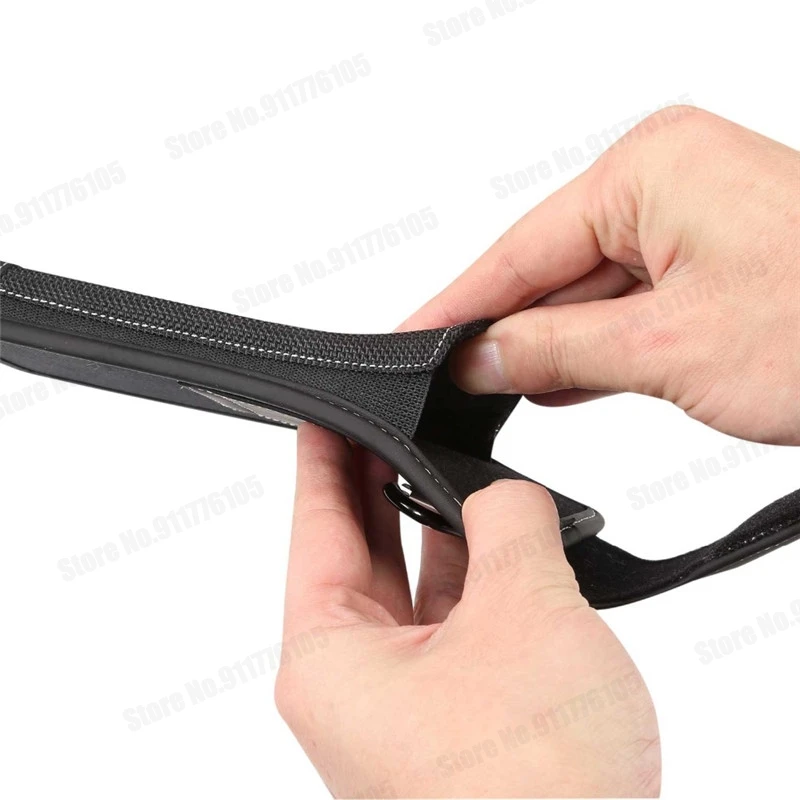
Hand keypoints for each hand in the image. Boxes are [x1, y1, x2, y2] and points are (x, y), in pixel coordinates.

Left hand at [275, 424, 659, 797]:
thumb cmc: (534, 786)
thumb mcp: (523, 613)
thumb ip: (511, 526)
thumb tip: (509, 494)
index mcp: (331, 659)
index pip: (316, 529)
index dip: (321, 461)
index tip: (323, 413)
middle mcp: (359, 684)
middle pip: (359, 553)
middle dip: (378, 483)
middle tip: (392, 420)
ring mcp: (411, 704)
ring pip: (415, 588)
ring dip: (438, 530)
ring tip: (452, 464)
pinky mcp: (463, 719)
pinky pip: (459, 623)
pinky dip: (478, 577)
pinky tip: (498, 537)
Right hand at [403, 107, 799, 445]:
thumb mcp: (669, 347)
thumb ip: (558, 349)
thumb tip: (483, 356)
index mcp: (648, 170)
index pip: (520, 248)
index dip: (459, 303)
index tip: (412, 339)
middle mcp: (666, 183)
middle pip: (550, 268)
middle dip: (503, 329)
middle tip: (447, 381)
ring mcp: (692, 222)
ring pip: (588, 292)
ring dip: (549, 345)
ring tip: (493, 390)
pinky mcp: (713, 264)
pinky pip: (629, 306)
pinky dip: (596, 349)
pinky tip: (557, 381)